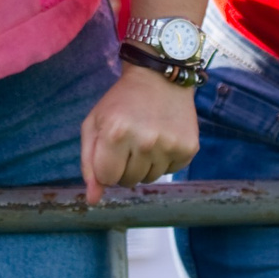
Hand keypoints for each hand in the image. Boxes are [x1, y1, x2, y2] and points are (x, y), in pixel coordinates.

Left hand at [80, 65, 197, 203]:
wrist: (159, 78)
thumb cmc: (121, 102)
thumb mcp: (95, 124)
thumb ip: (89, 163)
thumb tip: (93, 200)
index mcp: (116, 133)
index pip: (107, 178)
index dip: (107, 165)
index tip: (111, 148)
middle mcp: (145, 141)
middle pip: (128, 181)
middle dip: (125, 166)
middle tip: (130, 140)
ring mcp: (169, 145)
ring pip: (149, 179)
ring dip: (145, 165)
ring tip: (146, 138)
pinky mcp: (189, 148)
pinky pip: (170, 172)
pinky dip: (164, 160)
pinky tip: (163, 137)